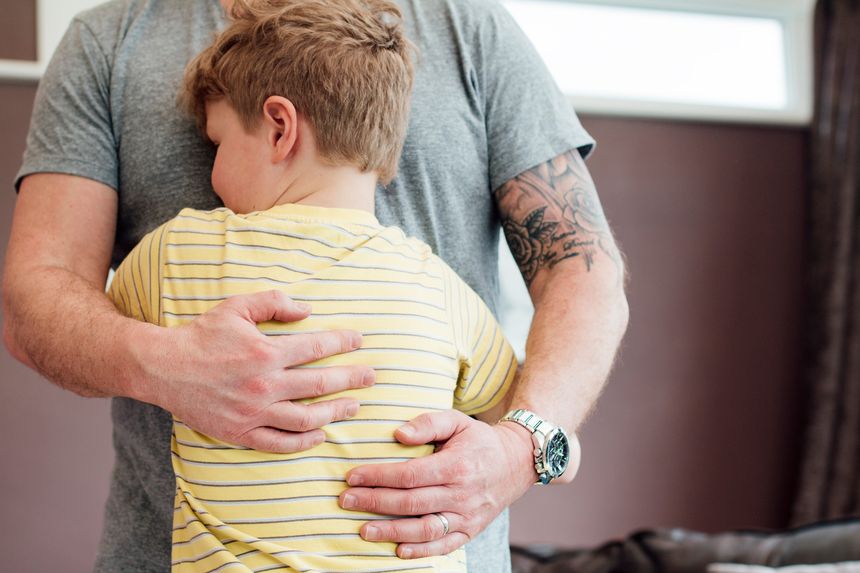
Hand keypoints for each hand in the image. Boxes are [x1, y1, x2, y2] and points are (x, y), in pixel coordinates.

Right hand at [136, 289, 374, 451]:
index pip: (316, 348)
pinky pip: (279, 443)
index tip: (360, 341)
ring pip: (305, 418)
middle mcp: (263, 384)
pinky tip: (319, 434)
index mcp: (265, 352)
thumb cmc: (202, 335)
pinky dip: (303, 442)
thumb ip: (274, 302)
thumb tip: (308, 310)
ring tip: (353, 406)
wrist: (162, 368)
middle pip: (319, 384)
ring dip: (334, 413)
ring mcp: (252, 412)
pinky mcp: (240, 432)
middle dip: (351, 379)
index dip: (342, 344)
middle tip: (371, 376)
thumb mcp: (236, 307)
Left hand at [338, 410, 535, 558]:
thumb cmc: (479, 440)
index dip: (378, 476)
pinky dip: (421, 550)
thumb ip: (428, 423)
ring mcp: (467, 516)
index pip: (410, 474)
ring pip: (424, 529)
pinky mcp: (470, 530)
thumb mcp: (457, 421)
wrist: (517, 462)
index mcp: (456, 465)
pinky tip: (398, 550)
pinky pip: (444, 545)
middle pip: (411, 502)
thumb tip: (398, 435)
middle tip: (345, 500)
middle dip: (374, 502)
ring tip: (364, 530)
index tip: (352, 476)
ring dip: (391, 531)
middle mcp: (462, 493)